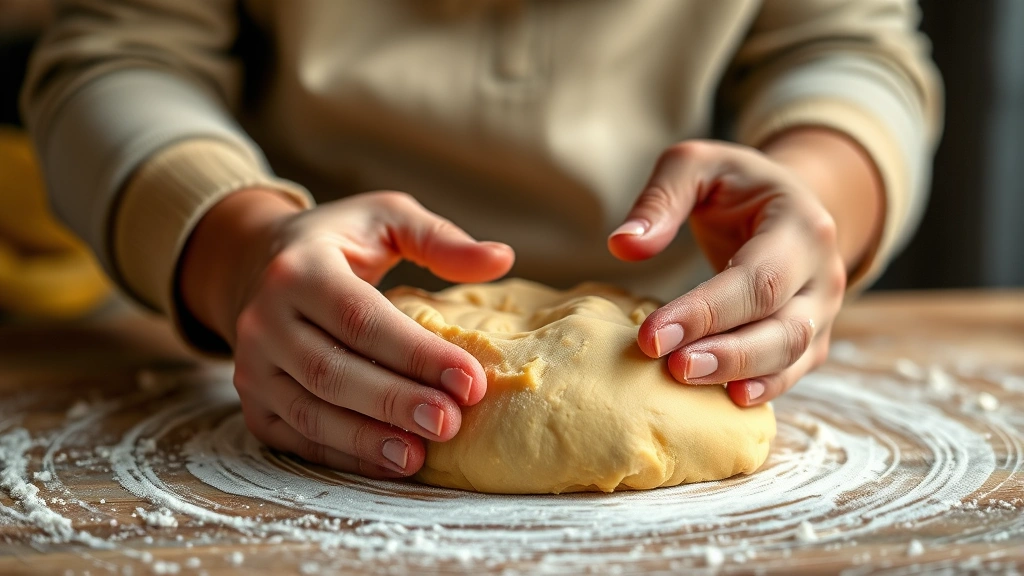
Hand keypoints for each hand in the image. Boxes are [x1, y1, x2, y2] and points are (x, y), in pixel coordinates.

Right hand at [180, 190, 514, 476]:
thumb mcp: (385, 218)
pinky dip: (344, 454)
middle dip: (395, 402)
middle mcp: (265, 319)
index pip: (359, 318)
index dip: (415, 353)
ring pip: (310, 410)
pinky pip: (297, 436)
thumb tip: (502, 259)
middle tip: (450, 422)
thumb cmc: (338, 241)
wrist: (255, 263)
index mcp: (299, 269)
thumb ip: (440, 239)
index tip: (470, 379)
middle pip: (332, 371)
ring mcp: (252, 366)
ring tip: (421, 455)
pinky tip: (390, 462)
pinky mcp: (253, 401)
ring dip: (367, 439)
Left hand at [609, 132, 880, 406]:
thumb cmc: (734, 183)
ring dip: (741, 373)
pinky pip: (796, 369)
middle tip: (672, 366)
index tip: (650, 335)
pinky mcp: (814, 335)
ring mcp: (824, 308)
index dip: (705, 311)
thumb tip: (623, 246)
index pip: (757, 277)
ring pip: (793, 354)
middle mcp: (823, 271)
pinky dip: (766, 387)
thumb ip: (660, 199)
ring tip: (687, 380)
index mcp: (801, 224)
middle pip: (784, 325)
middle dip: (727, 352)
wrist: (786, 199)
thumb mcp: (696, 165)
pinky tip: (729, 400)